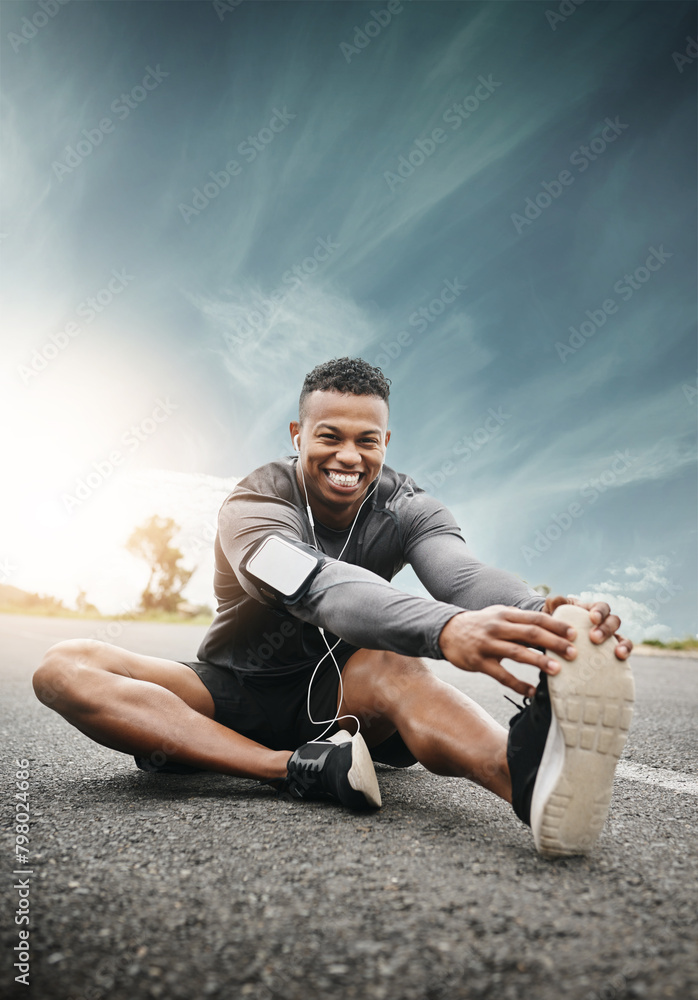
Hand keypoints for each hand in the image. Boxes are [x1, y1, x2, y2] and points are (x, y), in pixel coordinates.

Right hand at [438, 605, 580, 697]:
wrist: (447, 631)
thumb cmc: (480, 624)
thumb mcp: (499, 615)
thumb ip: (521, 621)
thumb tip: (551, 628)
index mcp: (506, 614)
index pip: (535, 618)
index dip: (556, 625)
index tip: (574, 634)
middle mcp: (497, 627)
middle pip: (530, 633)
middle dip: (554, 642)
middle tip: (573, 652)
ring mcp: (487, 645)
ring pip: (517, 653)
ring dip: (539, 661)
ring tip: (557, 670)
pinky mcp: (479, 662)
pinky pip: (501, 675)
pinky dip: (518, 684)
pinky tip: (531, 691)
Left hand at [543, 595, 632, 659]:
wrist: (551, 640)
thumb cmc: (554, 621)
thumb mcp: (552, 611)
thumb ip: (555, 603)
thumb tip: (558, 600)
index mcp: (591, 611)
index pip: (602, 607)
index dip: (600, 612)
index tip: (593, 618)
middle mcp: (602, 624)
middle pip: (614, 622)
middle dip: (607, 629)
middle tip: (594, 638)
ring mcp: (607, 640)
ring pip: (622, 639)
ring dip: (624, 645)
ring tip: (618, 653)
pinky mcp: (607, 656)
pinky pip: (621, 656)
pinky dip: (624, 658)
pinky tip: (620, 663)